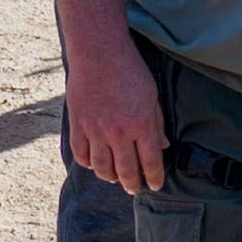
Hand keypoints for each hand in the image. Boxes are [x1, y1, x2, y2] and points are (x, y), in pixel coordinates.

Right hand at [63, 24, 167, 194]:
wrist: (98, 52)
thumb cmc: (129, 70)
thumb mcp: (152, 95)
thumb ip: (157, 124)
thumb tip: (163, 147)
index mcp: (141, 124)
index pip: (151, 162)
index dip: (155, 178)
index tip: (155, 186)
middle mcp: (118, 132)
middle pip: (126, 170)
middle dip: (132, 184)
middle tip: (134, 188)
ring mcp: (96, 130)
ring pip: (102, 168)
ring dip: (110, 177)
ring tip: (115, 179)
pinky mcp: (78, 125)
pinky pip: (81, 155)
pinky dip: (88, 164)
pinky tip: (95, 164)